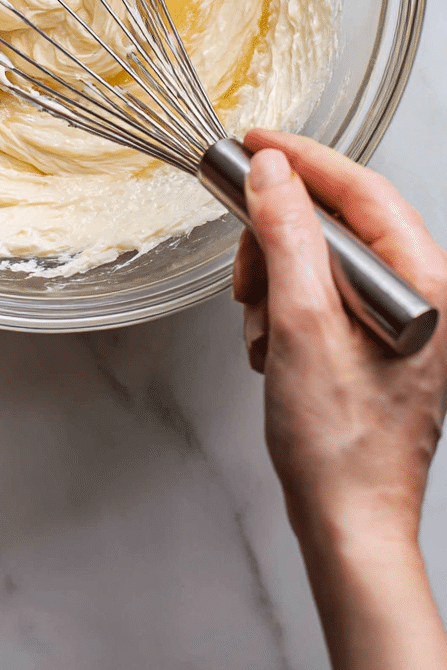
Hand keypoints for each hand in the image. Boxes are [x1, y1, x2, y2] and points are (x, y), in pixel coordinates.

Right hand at [235, 130, 446, 669]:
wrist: (348, 525)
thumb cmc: (340, 445)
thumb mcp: (300, 324)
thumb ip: (287, 237)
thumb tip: (271, 172)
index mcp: (423, 285)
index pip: (362, 189)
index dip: (303, 160)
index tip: (254, 144)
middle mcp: (420, 296)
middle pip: (337, 224)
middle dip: (279, 242)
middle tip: (247, 272)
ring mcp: (398, 321)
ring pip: (320, 260)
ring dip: (276, 285)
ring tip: (264, 332)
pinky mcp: (375, 342)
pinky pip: (320, 295)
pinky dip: (284, 311)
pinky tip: (273, 349)